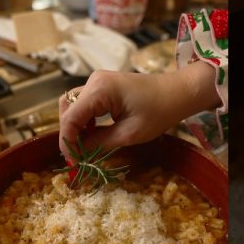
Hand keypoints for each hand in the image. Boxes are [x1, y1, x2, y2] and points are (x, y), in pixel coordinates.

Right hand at [58, 61, 220, 159]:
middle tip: (76, 157)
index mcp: (99, 90)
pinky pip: (84, 103)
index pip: (70, 118)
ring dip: (74, 127)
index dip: (68, 142)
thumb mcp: (128, 134)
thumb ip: (99, 143)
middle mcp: (94, 81)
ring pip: (72, 105)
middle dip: (68, 134)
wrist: (176, 93)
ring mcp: (97, 81)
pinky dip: (83, 119)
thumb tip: (78, 154)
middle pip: (66, 109)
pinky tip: (92, 134)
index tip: (73, 162)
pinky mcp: (103, 85)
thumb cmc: (158, 112)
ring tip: (83, 147)